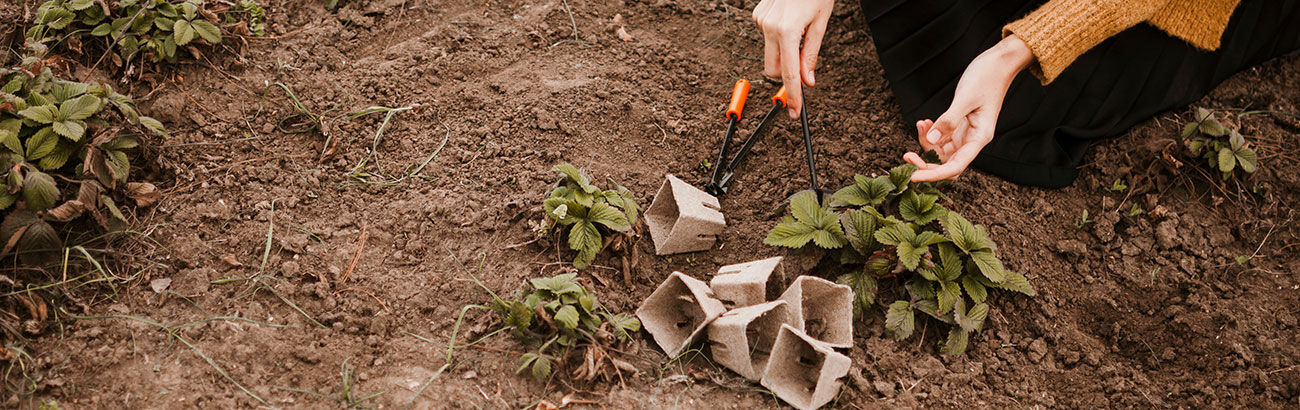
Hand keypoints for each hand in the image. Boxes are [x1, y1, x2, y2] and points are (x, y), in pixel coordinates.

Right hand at [752, 0, 832, 117]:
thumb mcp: (821, 23)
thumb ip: (812, 54)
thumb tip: (807, 81)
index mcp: (788, 31)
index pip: (789, 73)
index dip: (792, 95)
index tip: (793, 111)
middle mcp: (769, 27)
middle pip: (772, 69)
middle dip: (785, 76)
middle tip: (802, 74)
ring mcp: (761, 20)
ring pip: (770, 53)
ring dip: (783, 53)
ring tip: (800, 33)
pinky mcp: (757, 15)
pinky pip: (767, 37)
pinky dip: (778, 38)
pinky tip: (789, 22)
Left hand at [904, 35, 1033, 180]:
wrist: (998, 63)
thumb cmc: (987, 78)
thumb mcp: (965, 98)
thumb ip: (949, 120)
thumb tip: (933, 140)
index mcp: (980, 138)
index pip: (955, 166)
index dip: (934, 175)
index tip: (914, 177)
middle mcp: (972, 140)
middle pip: (946, 164)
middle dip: (926, 162)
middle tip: (906, 155)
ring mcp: (965, 133)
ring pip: (941, 151)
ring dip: (926, 143)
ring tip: (920, 124)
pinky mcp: (959, 125)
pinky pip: (941, 137)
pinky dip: (930, 132)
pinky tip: (924, 121)